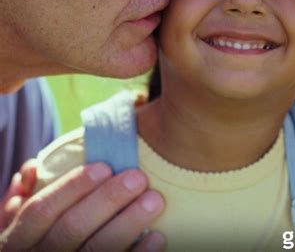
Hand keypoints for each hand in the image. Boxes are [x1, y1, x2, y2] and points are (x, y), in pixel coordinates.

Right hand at [0, 163, 164, 250]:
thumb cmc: (46, 236)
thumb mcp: (31, 221)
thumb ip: (33, 194)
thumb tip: (33, 169)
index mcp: (20, 239)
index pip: (41, 210)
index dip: (72, 186)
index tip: (105, 166)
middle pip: (72, 228)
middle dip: (108, 200)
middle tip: (138, 178)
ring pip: (96, 250)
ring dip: (128, 223)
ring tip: (155, 200)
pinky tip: (157, 236)